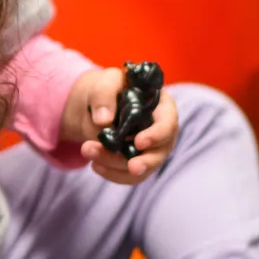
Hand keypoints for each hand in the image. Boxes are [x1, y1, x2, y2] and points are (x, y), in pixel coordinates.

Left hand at [62, 67, 178, 184]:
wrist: (96, 105)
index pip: (168, 122)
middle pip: (160, 152)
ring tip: (90, 152)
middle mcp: (160, 131)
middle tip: (131, 167)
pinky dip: (112, 173)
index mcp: (161, 106)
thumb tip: (103, 120)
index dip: (157, 135)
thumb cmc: (108, 89)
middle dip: (145, 162)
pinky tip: (95, 165)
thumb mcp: (105, 82)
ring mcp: (150, 149)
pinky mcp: (136, 161)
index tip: (139, 142)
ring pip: (142, 167)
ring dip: (117, 166)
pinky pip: (129, 175)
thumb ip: (104, 94)